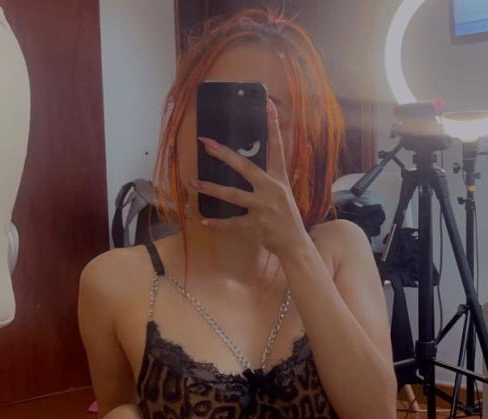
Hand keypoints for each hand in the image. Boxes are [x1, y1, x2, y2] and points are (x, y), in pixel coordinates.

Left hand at [187, 98, 311, 258]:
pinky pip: (232, 223)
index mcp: (279, 178)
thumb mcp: (285, 192)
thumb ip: (273, 177)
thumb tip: (268, 163)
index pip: (277, 147)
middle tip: (206, 143)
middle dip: (224, 154)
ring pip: (232, 195)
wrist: (296, 243)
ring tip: (191, 182)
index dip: (273, 126)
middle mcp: (272, 189)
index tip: (268, 105)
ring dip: (210, 188)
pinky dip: (218, 223)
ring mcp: (263, 207)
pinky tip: (203, 221)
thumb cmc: (287, 217)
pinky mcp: (256, 224)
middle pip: (245, 167)